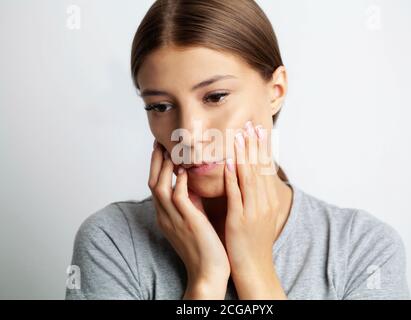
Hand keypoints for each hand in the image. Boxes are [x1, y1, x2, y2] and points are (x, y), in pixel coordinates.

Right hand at [148, 141, 229, 298]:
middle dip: (155, 161)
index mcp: (166, 216)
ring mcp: (174, 219)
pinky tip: (185, 169)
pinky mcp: (187, 221)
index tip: (161, 150)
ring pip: (160, 186)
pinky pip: (177, 196)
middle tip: (159, 142)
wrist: (208, 272)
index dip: (157, 167)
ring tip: (169, 148)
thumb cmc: (205, 248)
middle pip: (152, 182)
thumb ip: (190, 203)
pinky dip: (179, 181)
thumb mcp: (193, 221)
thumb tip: (192, 183)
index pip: (156, 185)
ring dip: (163, 166)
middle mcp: (165, 216)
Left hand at [223, 121, 286, 298]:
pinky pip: (237, 194)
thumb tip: (249, 179)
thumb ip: (254, 197)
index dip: (261, 149)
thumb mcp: (259, 216)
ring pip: (249, 177)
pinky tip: (228, 162)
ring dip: (244, 155)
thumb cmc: (252, 242)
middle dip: (255, 145)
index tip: (257, 130)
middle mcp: (264, 202)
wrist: (254, 267)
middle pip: (260, 169)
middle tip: (250, 125)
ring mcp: (253, 210)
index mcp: (268, 201)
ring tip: (239, 136)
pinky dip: (233, 176)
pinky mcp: (240, 219)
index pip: (266, 169)